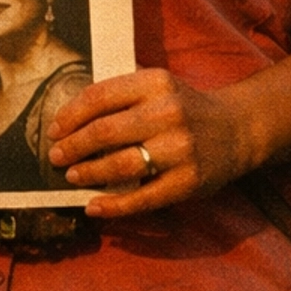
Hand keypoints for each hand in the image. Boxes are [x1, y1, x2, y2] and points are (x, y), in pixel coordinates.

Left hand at [45, 66, 249, 217]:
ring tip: (72, 176)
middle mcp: (167, 113)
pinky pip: (143, 198)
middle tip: (55, 156)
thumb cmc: (184, 108)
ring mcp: (179, 150)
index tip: (54, 129)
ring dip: (89, 173)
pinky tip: (94, 207)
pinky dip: (114, 205)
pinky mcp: (188, 182)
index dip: (71, 115)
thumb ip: (121, 94)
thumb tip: (70, 116)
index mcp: (154, 83)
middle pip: (105, 131)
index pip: (100, 96)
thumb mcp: (157, 86)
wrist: (236, 130)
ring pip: (121, 165)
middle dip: (73, 146)